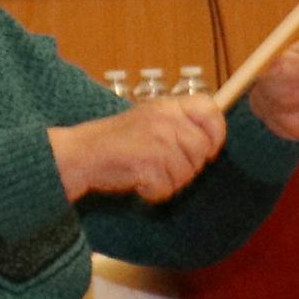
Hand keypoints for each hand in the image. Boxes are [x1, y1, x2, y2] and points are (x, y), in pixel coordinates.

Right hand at [51, 97, 225, 203]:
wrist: (82, 154)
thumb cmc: (116, 140)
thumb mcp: (150, 117)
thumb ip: (180, 123)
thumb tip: (212, 140)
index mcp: (167, 106)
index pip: (210, 110)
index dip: (216, 132)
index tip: (209, 147)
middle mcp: (165, 121)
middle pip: (202, 150)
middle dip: (188, 165)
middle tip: (162, 164)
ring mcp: (158, 144)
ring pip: (187, 174)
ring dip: (169, 180)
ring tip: (146, 170)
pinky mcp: (149, 167)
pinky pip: (167, 189)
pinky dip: (153, 192)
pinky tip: (138, 181)